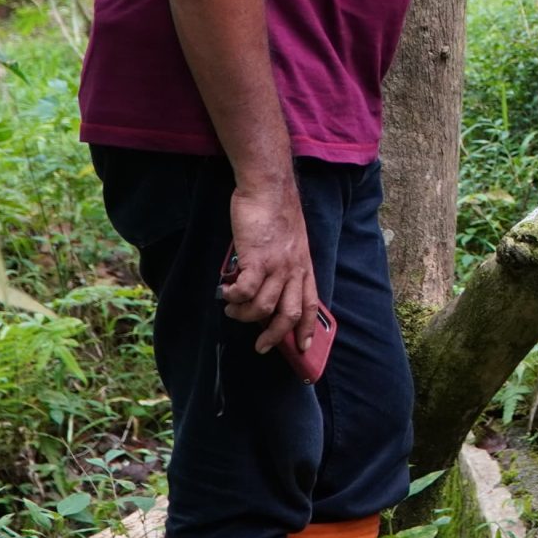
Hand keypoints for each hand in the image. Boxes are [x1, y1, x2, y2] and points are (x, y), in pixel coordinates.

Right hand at [224, 181, 319, 358]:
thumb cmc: (275, 213)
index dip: (308, 329)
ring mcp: (277, 266)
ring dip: (244, 314)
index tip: (304, 347)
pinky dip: (233, 297)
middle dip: (275, 336)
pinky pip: (245, 291)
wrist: (268, 189)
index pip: (311, 304)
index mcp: (304, 267)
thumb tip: (268, 286)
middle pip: (289, 315)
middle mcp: (294, 270)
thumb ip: (285, 265)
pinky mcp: (257, 259)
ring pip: (263, 307)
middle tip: (260, 345)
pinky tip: (226, 292)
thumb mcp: (291, 243)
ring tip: (232, 308)